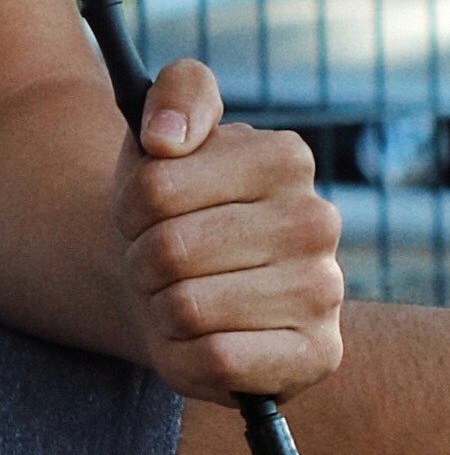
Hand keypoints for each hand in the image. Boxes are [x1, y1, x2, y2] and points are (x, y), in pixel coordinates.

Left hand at [113, 57, 345, 403]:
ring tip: (182, 296)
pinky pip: (218, 361)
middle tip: (162, 262)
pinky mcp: (318, 354)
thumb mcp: (158, 135)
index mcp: (285, 158)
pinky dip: (187, 356)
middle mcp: (318, 221)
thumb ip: (174, 93)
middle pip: (170, 251)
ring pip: (188, 308)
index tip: (145, 211)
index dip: (129, 207)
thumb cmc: (168, 209)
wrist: (171, 286)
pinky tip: (204, 339)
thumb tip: (166, 138)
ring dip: (162, 310)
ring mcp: (325, 291)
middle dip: (143, 263)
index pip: (156, 186)